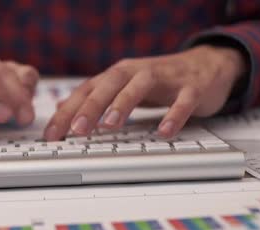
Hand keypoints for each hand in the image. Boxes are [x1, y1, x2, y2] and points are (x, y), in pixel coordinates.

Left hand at [44, 45, 246, 139]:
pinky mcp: (192, 87)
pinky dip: (174, 115)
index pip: (86, 91)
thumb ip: (94, 97)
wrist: (207, 65)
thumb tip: (62, 109)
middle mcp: (137, 72)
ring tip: (109, 126)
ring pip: (140, 86)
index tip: (52, 135)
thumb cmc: (159, 80)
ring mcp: (165, 78)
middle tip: (76, 130)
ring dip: (123, 104)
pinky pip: (183, 100)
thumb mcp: (123, 87)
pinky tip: (164, 131)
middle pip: (109, 85)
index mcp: (118, 75)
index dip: (67, 112)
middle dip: (90, 106)